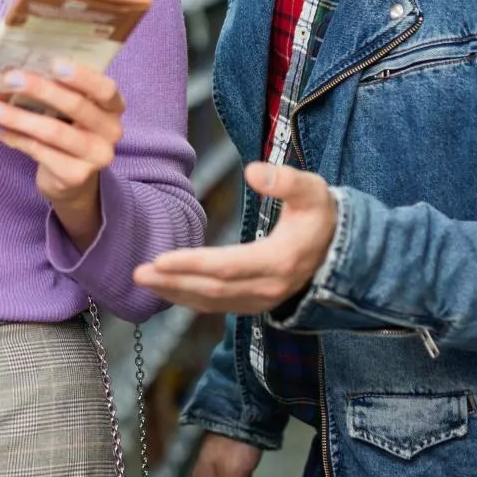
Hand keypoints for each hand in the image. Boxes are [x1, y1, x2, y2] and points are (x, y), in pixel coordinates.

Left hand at [0, 62, 124, 208]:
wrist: (70, 178)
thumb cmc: (67, 129)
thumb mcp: (70, 109)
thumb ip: (57, 89)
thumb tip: (18, 69)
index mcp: (113, 107)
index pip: (105, 88)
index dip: (81, 76)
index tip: (53, 64)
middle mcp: (111, 131)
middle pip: (76, 106)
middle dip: (40, 89)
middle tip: (9, 78)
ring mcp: (96, 157)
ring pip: (54, 131)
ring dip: (18, 117)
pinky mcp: (75, 175)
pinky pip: (39, 151)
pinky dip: (15, 138)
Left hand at [131, 162, 336, 313]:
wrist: (338, 246)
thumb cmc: (319, 213)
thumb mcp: (312, 190)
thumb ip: (285, 180)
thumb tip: (253, 171)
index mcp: (279, 261)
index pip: (227, 267)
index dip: (192, 264)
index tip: (160, 259)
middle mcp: (268, 288)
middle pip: (212, 289)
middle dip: (173, 282)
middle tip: (137, 272)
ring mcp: (262, 300)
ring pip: (211, 302)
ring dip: (175, 293)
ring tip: (143, 280)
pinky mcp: (255, 303)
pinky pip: (216, 305)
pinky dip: (188, 299)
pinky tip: (167, 289)